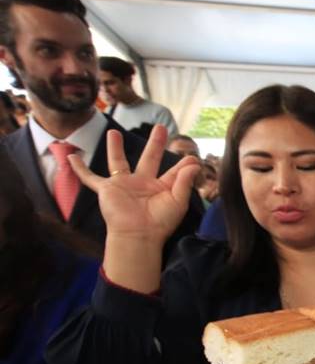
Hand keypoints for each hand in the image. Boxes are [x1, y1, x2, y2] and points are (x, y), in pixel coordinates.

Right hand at [70, 124, 198, 243]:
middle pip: (149, 158)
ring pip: (118, 161)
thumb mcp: (177, 201)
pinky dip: (79, 169)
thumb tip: (194, 163)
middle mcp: (142, 183)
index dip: (184, 166)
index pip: (174, 172)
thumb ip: (184, 181)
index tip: (193, 157)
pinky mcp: (107, 189)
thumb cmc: (160, 222)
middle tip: (161, 128)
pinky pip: (89, 178)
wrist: (138, 235)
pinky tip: (71, 156)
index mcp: (161, 187)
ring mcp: (123, 184)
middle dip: (155, 144)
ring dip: (115, 147)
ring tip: (114, 132)